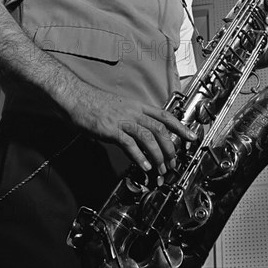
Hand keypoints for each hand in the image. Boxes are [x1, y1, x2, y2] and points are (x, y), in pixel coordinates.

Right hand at [66, 82, 196, 173]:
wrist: (76, 98)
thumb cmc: (96, 104)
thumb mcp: (120, 108)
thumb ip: (133, 119)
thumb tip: (143, 135)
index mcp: (137, 106)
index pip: (165, 115)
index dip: (180, 127)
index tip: (190, 137)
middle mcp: (133, 112)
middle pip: (160, 128)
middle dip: (170, 148)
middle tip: (173, 163)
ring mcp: (122, 120)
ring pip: (148, 137)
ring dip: (157, 155)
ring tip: (160, 169)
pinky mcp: (111, 129)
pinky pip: (129, 144)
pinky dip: (139, 156)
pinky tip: (143, 166)